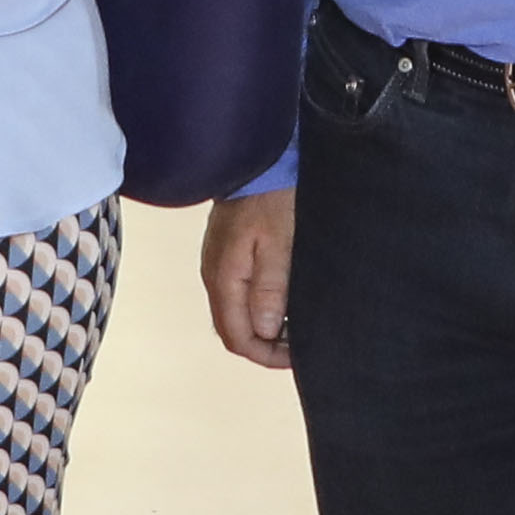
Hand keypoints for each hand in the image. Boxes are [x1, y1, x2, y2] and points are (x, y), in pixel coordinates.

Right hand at [201, 188, 296, 369]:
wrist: (255, 158)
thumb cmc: (271, 195)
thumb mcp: (279, 242)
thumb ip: (271, 287)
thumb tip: (265, 330)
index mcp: (225, 278)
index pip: (237, 337)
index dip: (266, 356)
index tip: (297, 356)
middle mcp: (215, 276)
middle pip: (233, 331)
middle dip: (265, 346)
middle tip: (299, 345)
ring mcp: (218, 265)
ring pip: (235, 314)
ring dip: (263, 328)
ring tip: (295, 325)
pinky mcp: (227, 255)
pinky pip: (238, 295)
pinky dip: (259, 308)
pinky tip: (283, 302)